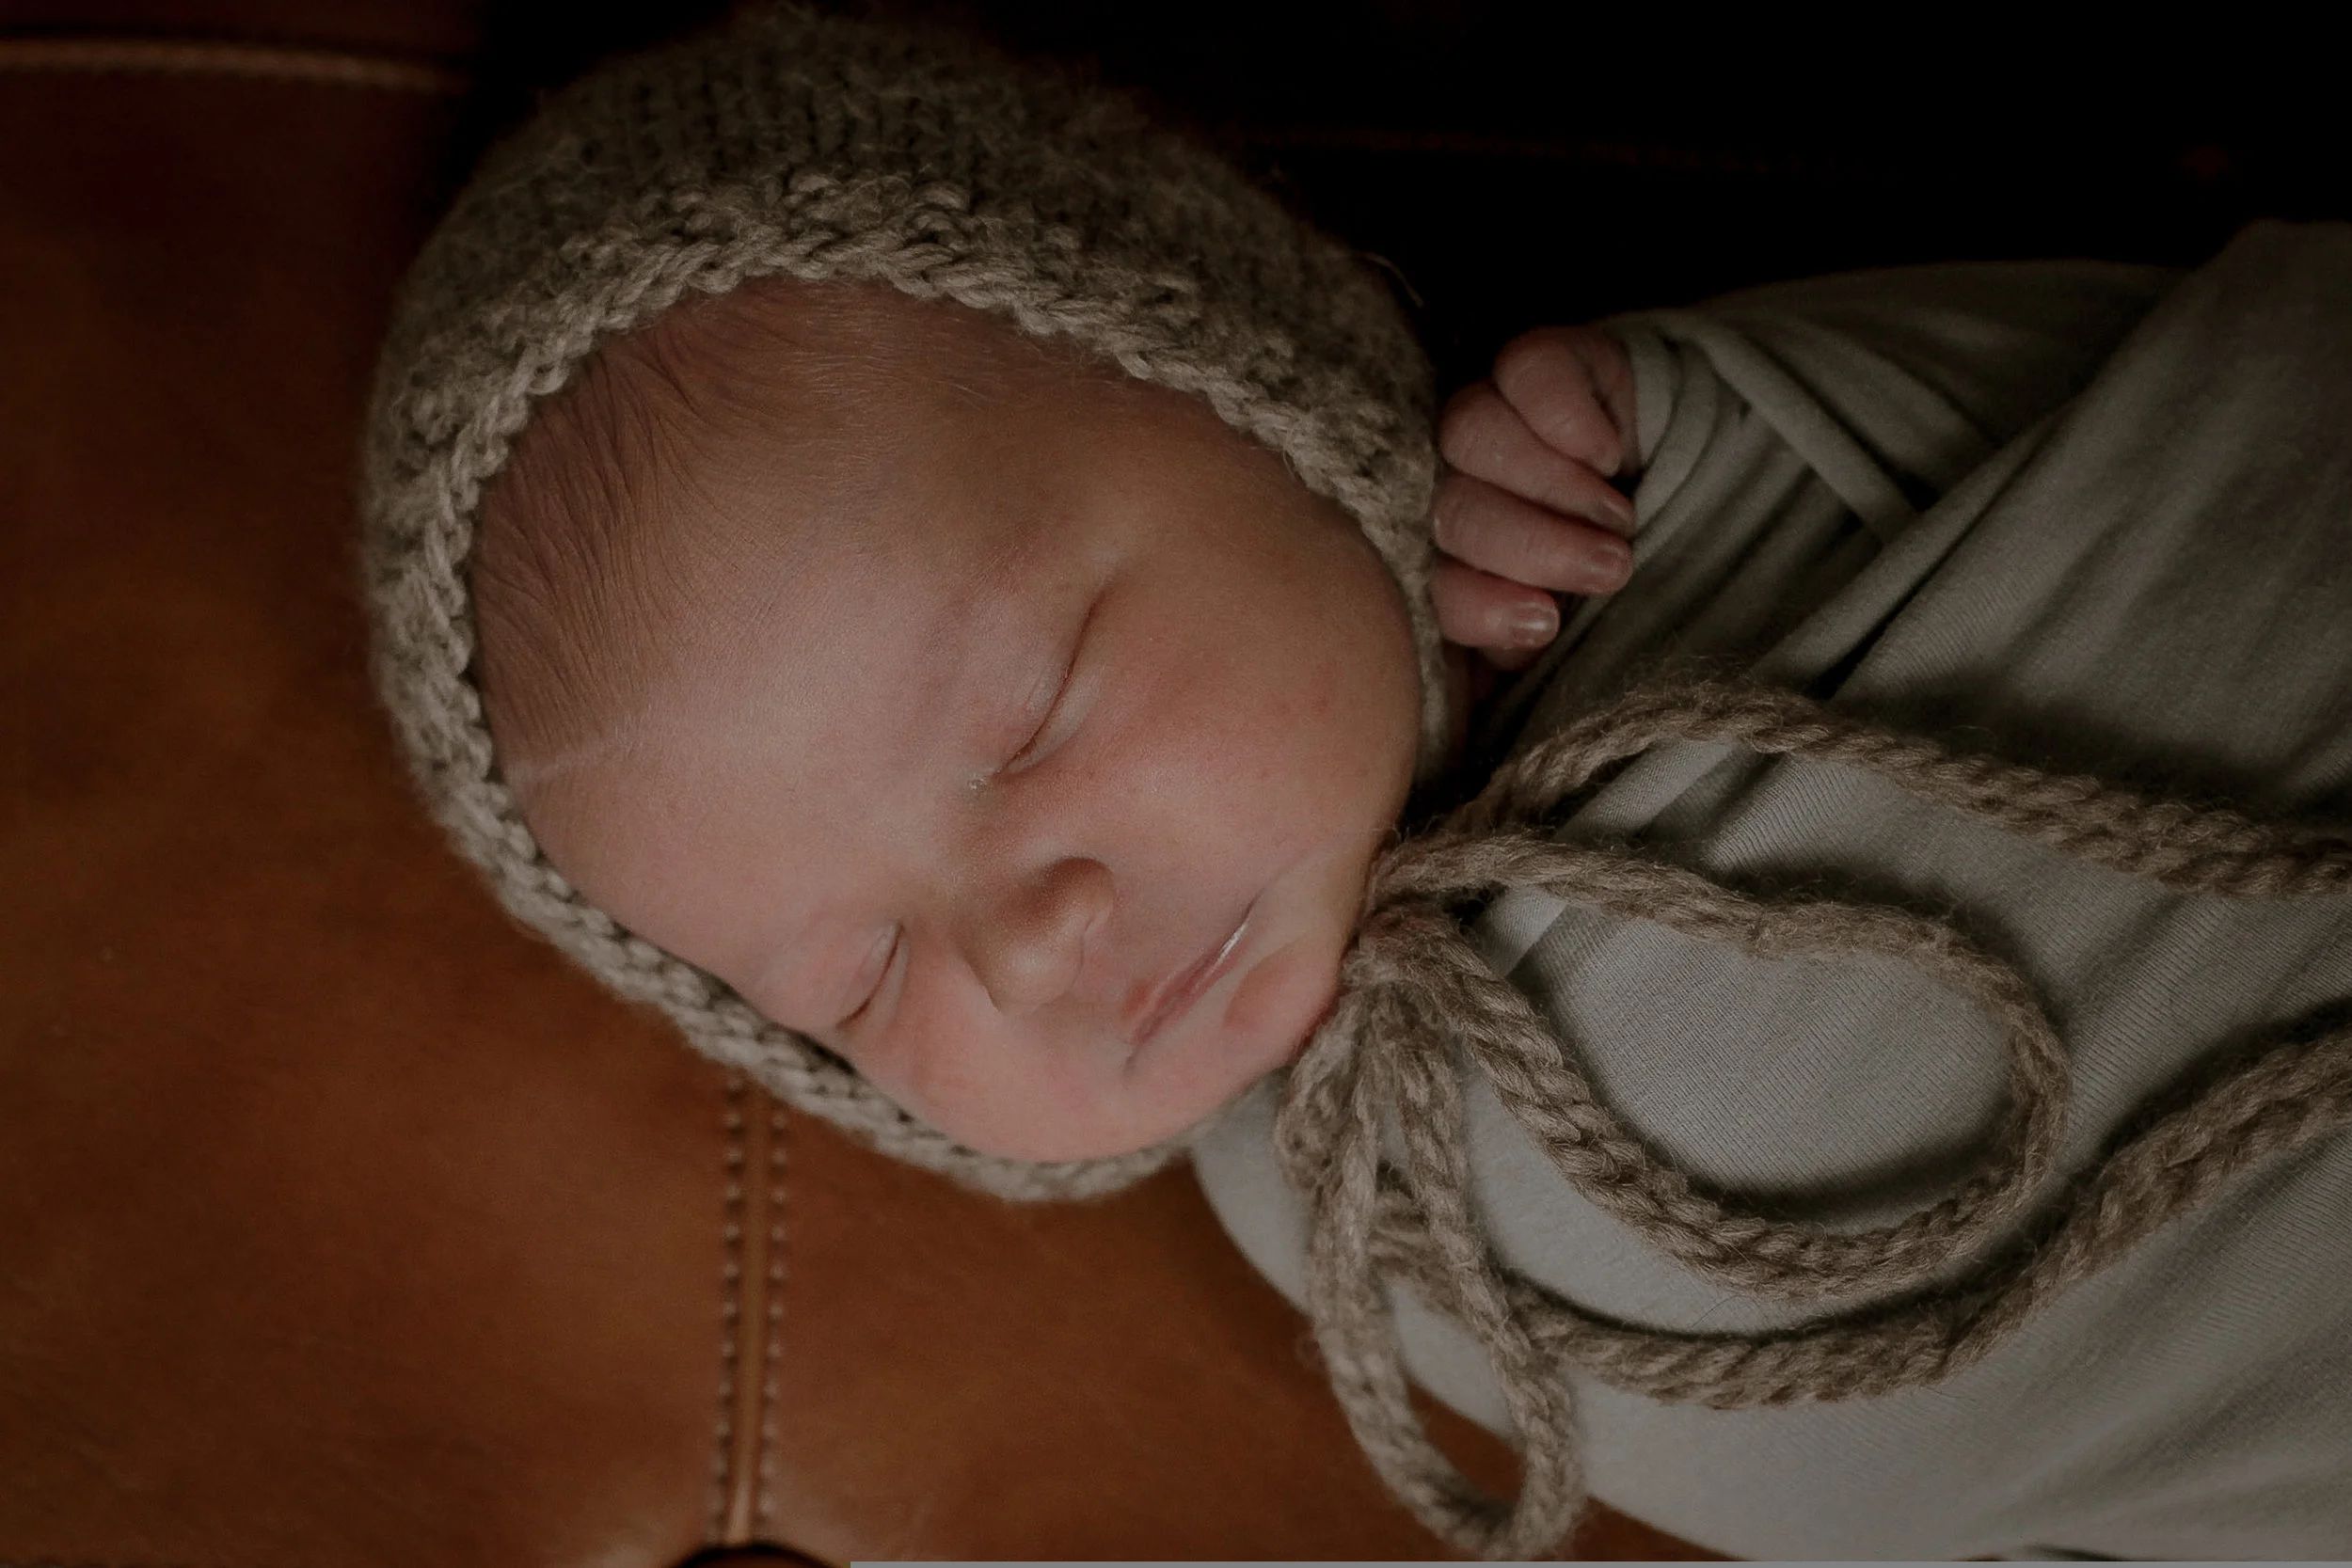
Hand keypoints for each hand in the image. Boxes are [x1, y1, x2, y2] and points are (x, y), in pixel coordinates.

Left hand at [1432, 324, 1638, 671]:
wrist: (1647, 482)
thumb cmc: (1590, 574)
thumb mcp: (1559, 623)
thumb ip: (1521, 647)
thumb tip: (1514, 664)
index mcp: (1432, 561)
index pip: (1431, 583)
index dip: (1479, 605)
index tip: (1544, 622)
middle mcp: (1437, 482)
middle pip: (1453, 505)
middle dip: (1534, 545)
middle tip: (1607, 567)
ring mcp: (1474, 415)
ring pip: (1474, 432)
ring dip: (1556, 485)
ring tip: (1618, 519)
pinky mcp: (1526, 362)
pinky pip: (1526, 370)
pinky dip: (1569, 417)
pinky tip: (1607, 452)